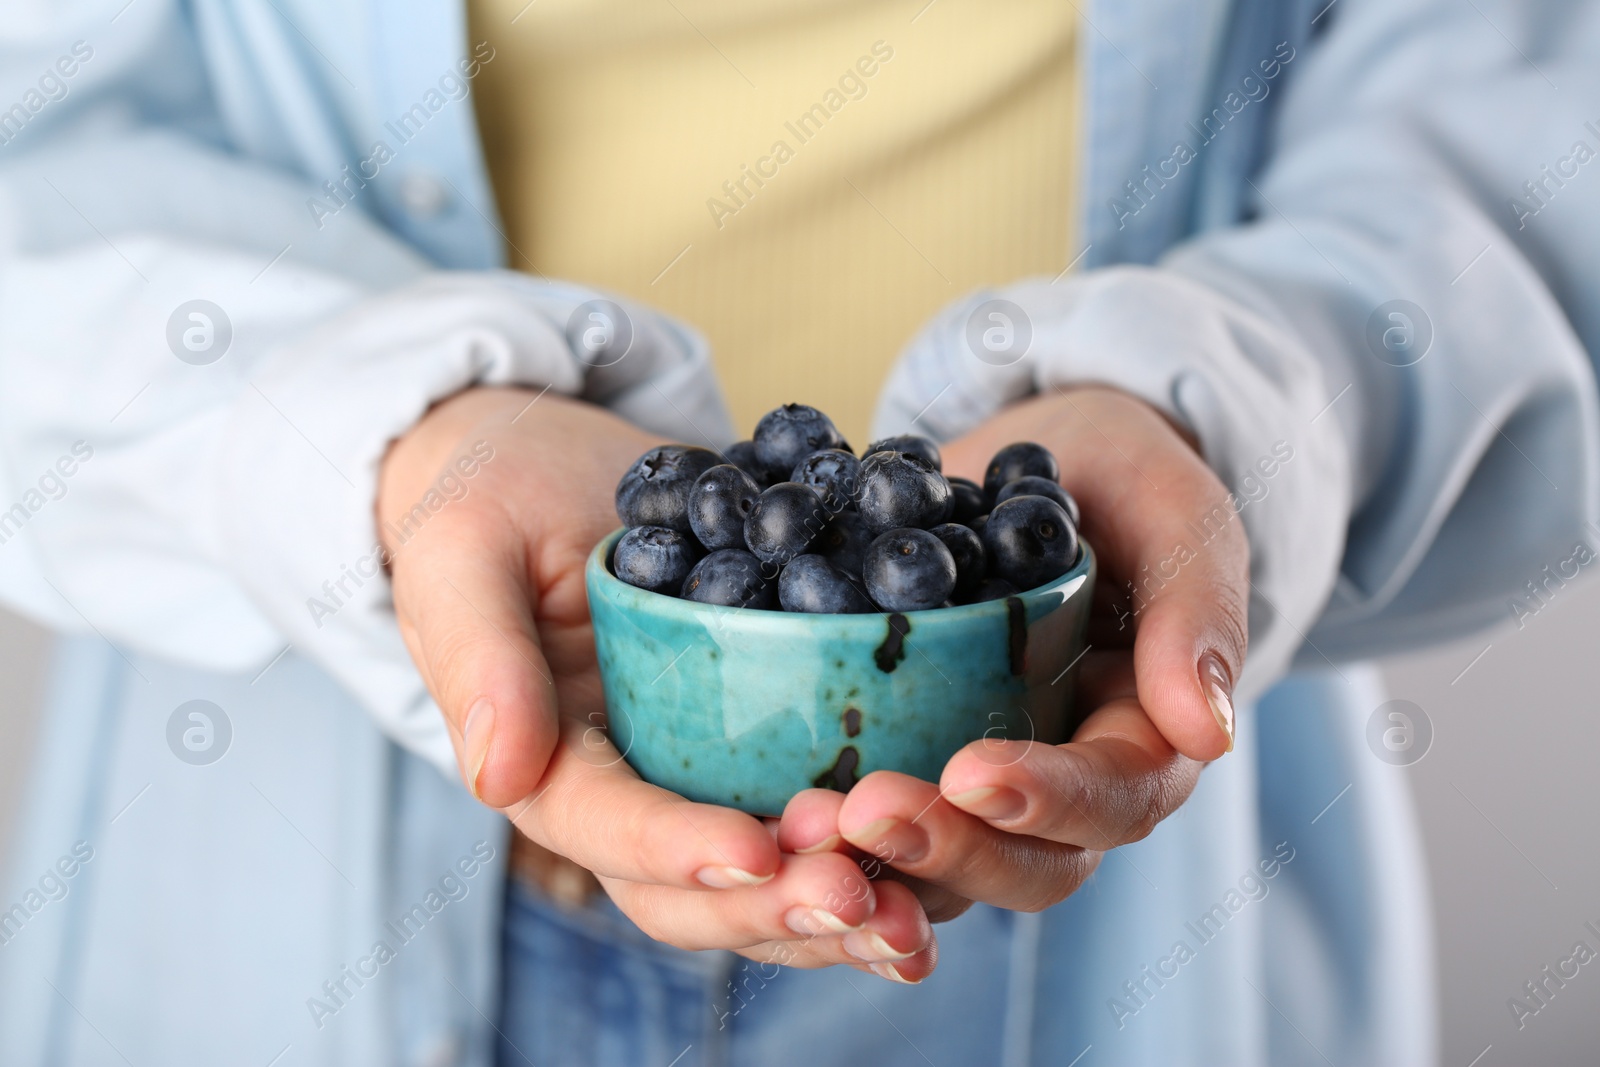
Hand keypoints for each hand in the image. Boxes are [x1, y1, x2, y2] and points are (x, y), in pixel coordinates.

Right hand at [378, 387, 935, 977]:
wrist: (549, 462)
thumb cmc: (490, 494)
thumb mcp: (463, 552)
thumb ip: (477, 657)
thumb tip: (498, 777)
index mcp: (543, 765)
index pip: (607, 828)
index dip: (679, 847)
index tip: (758, 846)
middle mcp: (623, 793)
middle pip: (691, 890)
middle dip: (776, 905)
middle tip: (862, 892)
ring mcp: (693, 777)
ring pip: (761, 883)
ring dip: (836, 909)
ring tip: (916, 916)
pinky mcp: (756, 748)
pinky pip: (810, 824)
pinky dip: (873, 860)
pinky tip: (944, 866)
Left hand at [779, 386, 1246, 923]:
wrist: (1030, 461)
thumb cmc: (1119, 477)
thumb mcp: (1173, 507)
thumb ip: (1200, 602)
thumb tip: (1205, 731)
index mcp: (1145, 741)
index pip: (1112, 800)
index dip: (1046, 800)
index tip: (970, 771)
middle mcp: (1065, 787)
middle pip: (1024, 866)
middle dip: (945, 851)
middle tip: (857, 813)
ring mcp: (981, 784)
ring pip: (942, 872)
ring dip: (872, 864)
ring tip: (796, 829)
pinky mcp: (910, 763)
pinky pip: (875, 830)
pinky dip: (826, 838)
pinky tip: (765, 818)